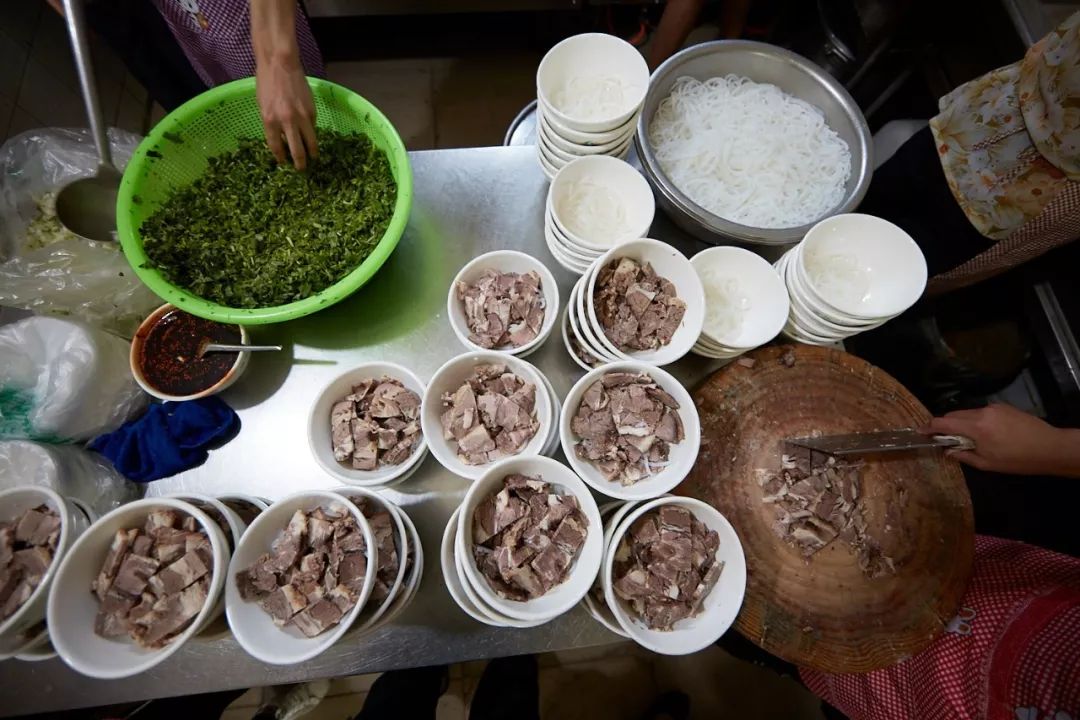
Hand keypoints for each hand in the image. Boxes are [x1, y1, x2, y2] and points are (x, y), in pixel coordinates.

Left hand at [256, 54, 316, 169]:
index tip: (284, 163)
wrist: (280, 64)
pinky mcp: (312, 110)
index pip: (276, 147)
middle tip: (302, 169)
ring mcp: (301, 116)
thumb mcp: (262, 105)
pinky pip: (313, 127)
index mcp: (269, 120)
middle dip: (300, 163)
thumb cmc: (266, 82)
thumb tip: (282, 137)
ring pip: (310, 142)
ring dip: (312, 152)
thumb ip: (271, 123)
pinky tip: (311, 136)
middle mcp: (286, 121)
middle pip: (296, 150)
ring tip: (313, 158)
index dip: (281, 158)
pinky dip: (312, 133)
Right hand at [927, 404, 1079, 476]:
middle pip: (954, 414)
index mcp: (976, 427)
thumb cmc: (1017, 460)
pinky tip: (985, 434)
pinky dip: (975, 421)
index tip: (919, 432)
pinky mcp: (1003, 407)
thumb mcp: (987, 464)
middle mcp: (982, 412)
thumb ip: (963, 455)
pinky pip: (981, 412)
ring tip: (966, 438)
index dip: (929, 427)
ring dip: (961, 423)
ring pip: (967, 413)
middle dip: (945, 425)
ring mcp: (993, 407)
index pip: (944, 422)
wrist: (1050, 447)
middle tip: (942, 439)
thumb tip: (947, 451)